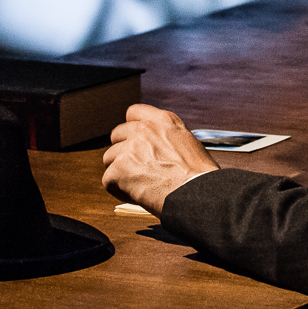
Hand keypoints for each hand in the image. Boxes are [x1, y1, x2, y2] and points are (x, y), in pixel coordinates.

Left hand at [102, 104, 218, 216]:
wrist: (196, 196)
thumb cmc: (199, 177)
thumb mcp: (188, 144)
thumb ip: (166, 138)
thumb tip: (156, 147)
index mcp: (164, 121)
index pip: (133, 112)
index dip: (131, 129)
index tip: (134, 140)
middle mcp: (144, 130)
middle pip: (117, 135)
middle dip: (123, 151)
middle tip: (136, 168)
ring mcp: (129, 148)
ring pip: (109, 158)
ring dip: (120, 172)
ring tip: (140, 184)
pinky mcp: (118, 169)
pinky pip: (108, 180)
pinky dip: (119, 190)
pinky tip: (137, 195)